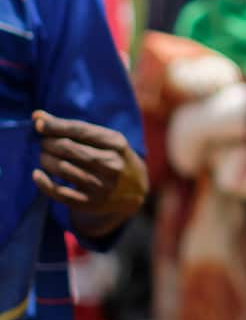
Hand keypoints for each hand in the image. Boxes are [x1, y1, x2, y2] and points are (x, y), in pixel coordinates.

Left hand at [32, 110, 147, 239]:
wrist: (134, 190)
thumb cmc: (113, 157)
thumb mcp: (106, 140)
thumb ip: (74, 129)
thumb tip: (37, 116)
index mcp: (116, 144)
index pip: (81, 130)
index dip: (56, 125)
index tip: (38, 122)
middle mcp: (111, 164)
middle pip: (68, 149)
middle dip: (48, 143)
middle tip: (43, 142)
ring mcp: (102, 185)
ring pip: (62, 169)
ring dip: (45, 159)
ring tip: (44, 156)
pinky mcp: (91, 203)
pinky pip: (60, 193)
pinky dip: (43, 183)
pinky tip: (37, 174)